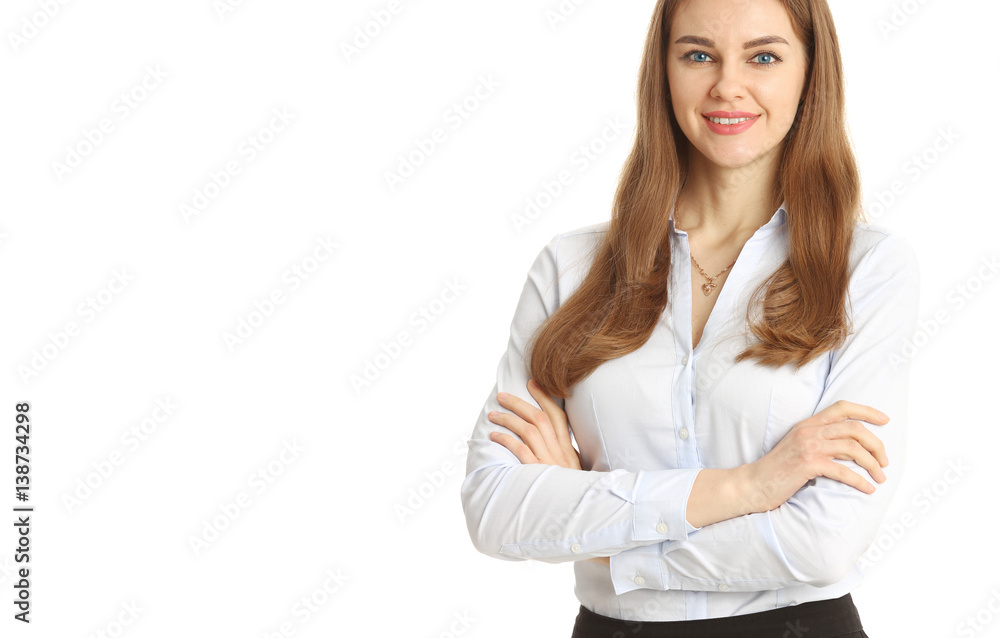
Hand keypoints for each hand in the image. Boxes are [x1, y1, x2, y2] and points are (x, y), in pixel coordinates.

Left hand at [489, 380, 608, 565]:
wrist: (583, 518)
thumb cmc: (574, 495)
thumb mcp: (573, 472)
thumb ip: (564, 456)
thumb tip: (550, 443)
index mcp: (569, 450)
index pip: (558, 416)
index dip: (545, 397)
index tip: (532, 383)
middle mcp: (560, 453)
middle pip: (539, 419)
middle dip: (519, 404)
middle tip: (502, 396)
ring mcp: (550, 463)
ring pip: (528, 431)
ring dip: (508, 420)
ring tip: (493, 415)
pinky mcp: (538, 475)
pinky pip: (521, 452)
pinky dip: (507, 440)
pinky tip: (495, 436)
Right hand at [743, 400, 890, 513]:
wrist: (754, 483)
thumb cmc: (778, 469)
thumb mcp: (798, 446)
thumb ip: (820, 440)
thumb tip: (850, 447)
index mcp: (808, 424)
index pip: (842, 407)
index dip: (867, 411)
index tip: (885, 420)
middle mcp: (809, 430)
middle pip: (854, 429)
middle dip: (876, 445)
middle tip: (885, 462)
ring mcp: (808, 446)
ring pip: (853, 448)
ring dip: (872, 464)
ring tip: (880, 477)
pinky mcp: (808, 464)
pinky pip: (843, 471)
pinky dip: (860, 481)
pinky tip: (868, 489)